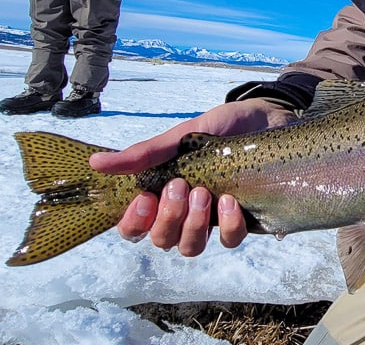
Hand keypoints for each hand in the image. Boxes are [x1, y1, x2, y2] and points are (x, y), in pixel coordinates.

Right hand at [89, 98, 296, 255]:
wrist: (268, 117)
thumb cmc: (222, 127)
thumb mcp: (182, 136)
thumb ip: (145, 154)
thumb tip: (95, 164)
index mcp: (164, 194)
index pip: (135, 227)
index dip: (134, 223)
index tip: (145, 199)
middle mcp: (185, 213)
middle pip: (162, 241)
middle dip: (167, 219)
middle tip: (180, 186)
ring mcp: (214, 220)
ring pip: (191, 248)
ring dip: (194, 225)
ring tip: (205, 194)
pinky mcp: (244, 221)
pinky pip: (230, 240)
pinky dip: (228, 225)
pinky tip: (231, 201)